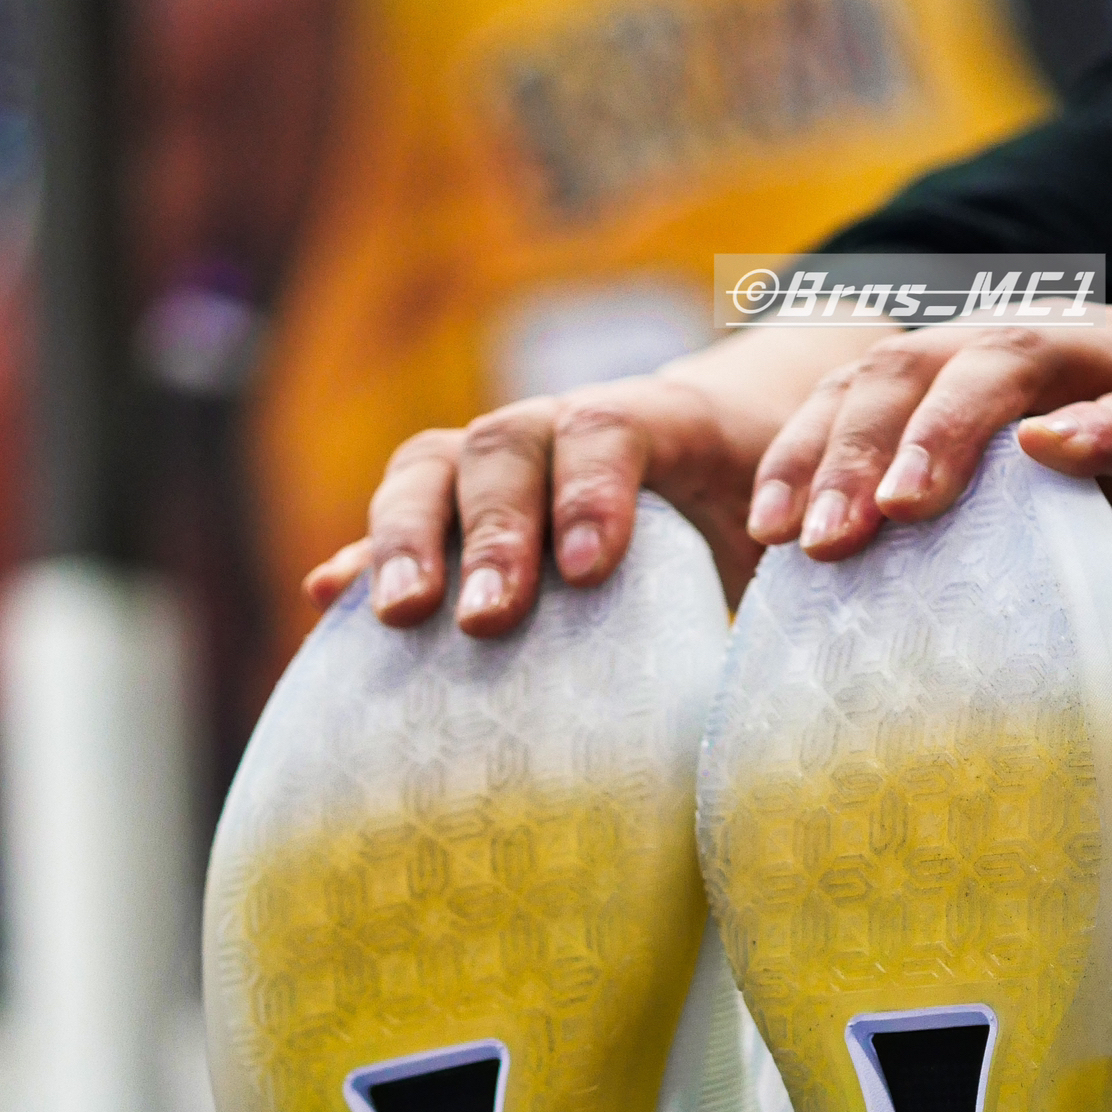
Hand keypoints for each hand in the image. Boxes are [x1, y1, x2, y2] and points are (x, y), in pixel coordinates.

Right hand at [303, 326, 875, 634]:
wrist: (726, 468)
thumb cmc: (763, 520)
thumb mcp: (782, 535)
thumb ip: (777, 579)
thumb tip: (786, 689)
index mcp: (659, 421)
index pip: (613, 429)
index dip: (593, 490)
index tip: (592, 569)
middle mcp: (565, 426)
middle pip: (507, 443)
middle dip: (493, 529)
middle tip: (488, 616)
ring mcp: (502, 462)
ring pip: (435, 465)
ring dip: (410, 536)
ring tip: (401, 615)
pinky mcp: (457, 508)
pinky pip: (400, 521)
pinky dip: (363, 555)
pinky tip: (325, 598)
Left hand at [746, 252, 1111, 591]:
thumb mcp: (1047, 516)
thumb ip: (969, 545)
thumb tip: (867, 638)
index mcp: (982, 377)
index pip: (868, 396)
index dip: (808, 454)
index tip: (762, 535)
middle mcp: (1036, 351)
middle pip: (915, 373)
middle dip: (851, 452)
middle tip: (811, 539)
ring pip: (1012, 372)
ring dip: (947, 433)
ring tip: (901, 503)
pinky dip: (1096, 427)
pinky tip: (1055, 454)